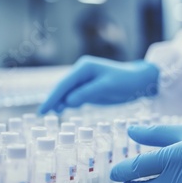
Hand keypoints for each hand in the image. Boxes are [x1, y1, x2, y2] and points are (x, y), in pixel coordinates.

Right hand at [38, 55, 158, 113]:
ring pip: (67, 93)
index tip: (44, 109)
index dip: (53, 97)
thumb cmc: (125, 81)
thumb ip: (87, 93)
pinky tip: (62, 109)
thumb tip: (68, 101)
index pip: (64, 84)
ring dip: (59, 102)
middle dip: (53, 99)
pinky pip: (75, 96)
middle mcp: (81, 73)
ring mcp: (84, 81)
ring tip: (51, 113)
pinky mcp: (89, 89)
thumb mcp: (107, 87)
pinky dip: (68, 103)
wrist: (139, 82)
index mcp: (84, 68)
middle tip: (42, 114)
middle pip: (63, 88)